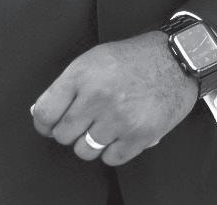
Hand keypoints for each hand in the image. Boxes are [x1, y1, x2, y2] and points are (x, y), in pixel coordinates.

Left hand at [30, 31, 197, 166]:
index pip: (45, 112)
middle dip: (69, 130)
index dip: (43, 122)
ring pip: (83, 150)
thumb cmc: (134, 58)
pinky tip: (119, 132)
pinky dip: (112, 150)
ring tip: (102, 126)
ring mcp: (118, 118)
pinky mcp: (138, 136)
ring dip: (89, 142)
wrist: (175, 60)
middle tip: (82, 120)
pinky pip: (110, 159)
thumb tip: (41, 113)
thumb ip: (67, 85)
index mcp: (82, 74)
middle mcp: (97, 96)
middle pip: (62, 135)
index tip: (48, 123)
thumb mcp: (94, 59)